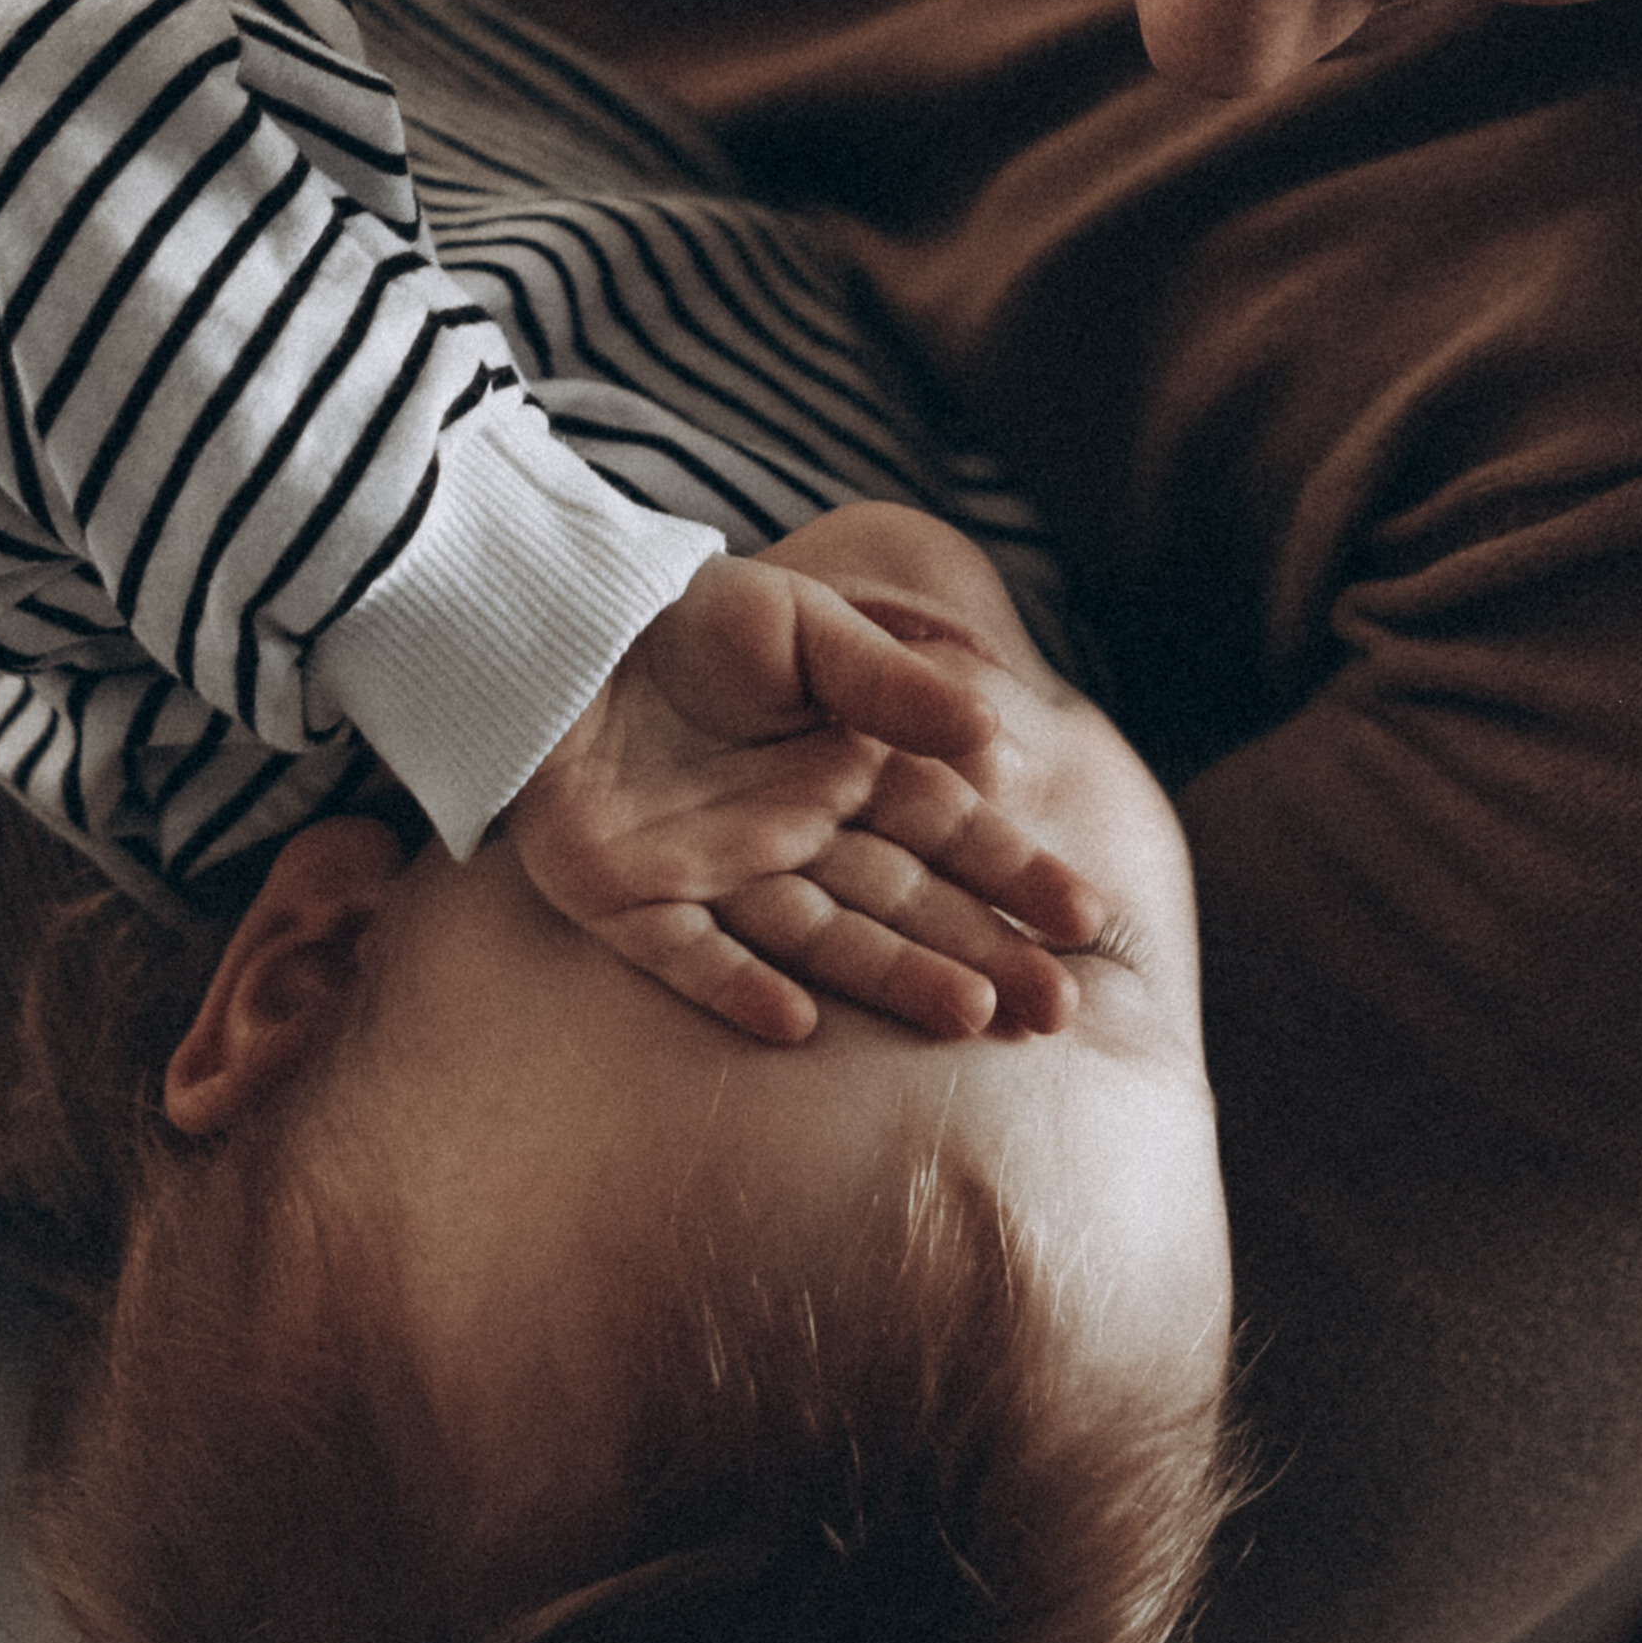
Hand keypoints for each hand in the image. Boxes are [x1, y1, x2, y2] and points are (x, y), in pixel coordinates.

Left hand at [501, 555, 1103, 1042]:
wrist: (560, 627)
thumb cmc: (693, 619)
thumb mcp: (804, 627)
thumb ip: (891, 681)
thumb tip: (992, 736)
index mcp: (845, 769)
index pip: (947, 831)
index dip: (1012, 874)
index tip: (1081, 920)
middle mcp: (794, 835)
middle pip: (901, 903)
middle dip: (981, 952)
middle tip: (1057, 1007)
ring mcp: (718, 876)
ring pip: (820, 938)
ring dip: (892, 978)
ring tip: (971, 1015)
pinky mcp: (632, 903)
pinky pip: (691, 958)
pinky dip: (738, 989)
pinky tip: (794, 1023)